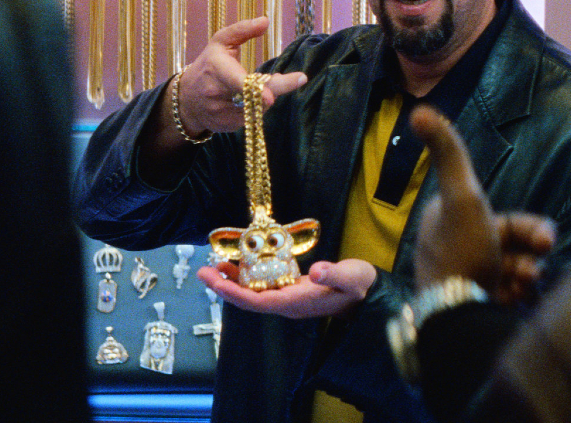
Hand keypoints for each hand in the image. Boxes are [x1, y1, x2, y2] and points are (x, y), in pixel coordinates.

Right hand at [173, 16, 307, 136]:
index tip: (272, 96)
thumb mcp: (220, 42)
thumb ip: (242, 30)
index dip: (258, 89)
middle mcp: (216, 94)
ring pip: (256, 109)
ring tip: (259, 85)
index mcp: (217, 69)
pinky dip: (257, 108)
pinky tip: (249, 100)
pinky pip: (251, 119)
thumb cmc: (208, 64)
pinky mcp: (226, 127)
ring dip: (266, 97)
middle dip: (277, 89)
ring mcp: (220, 113)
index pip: (240, 82)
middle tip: (300, 79)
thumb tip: (265, 20)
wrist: (185, 99)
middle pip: (254, 97)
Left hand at [197, 259, 376, 318]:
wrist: (367, 294)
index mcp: (297, 304)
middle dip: (224, 288)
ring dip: (231, 282)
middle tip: (203, 271)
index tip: (215, 282)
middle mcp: (287, 305)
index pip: (259, 302)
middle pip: (249, 300)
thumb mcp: (351, 277)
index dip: (235, 293)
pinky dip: (246, 276)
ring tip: (212, 266)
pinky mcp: (289, 291)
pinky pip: (261, 287)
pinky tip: (237, 265)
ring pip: (252, 294)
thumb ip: (334, 274)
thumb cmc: (359, 285)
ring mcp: (287, 299)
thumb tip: (318, 271)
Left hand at [410, 105, 555, 304]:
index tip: (547, 242)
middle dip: (533, 258)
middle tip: (536, 272)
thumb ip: (448, 151)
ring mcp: (468, 282)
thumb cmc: (463, 252)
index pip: (508, 224)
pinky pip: (512, 300)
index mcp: (454, 224)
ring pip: (517, 275)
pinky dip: (520, 300)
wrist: (457, 315)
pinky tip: (518, 304)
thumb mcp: (460, 194)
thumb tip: (420, 109)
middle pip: (516, 250)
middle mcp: (460, 250)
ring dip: (528, 279)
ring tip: (523, 289)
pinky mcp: (476, 309)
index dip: (533, 231)